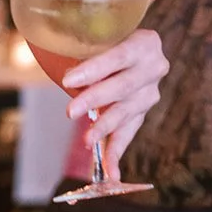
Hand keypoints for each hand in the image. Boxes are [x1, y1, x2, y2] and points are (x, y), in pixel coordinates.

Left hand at [62, 28, 168, 179]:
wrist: (127, 51)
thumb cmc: (105, 42)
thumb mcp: (96, 37)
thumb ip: (82, 48)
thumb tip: (56, 64)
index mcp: (145, 43)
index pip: (119, 56)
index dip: (94, 69)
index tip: (68, 81)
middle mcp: (154, 68)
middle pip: (123, 87)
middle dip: (95, 100)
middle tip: (71, 112)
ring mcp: (150, 94)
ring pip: (125, 112)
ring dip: (104, 128)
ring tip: (86, 140)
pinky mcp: (141, 115)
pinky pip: (127, 134)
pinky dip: (115, 153)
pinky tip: (111, 174)